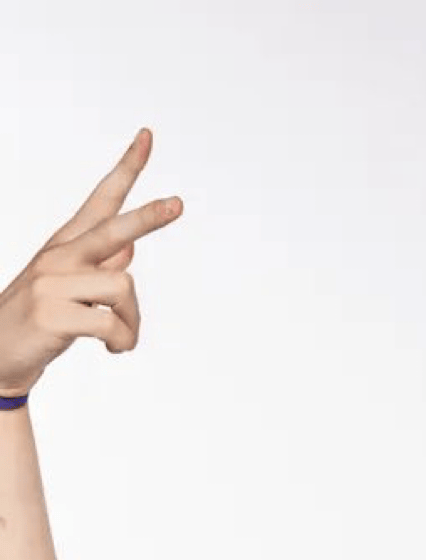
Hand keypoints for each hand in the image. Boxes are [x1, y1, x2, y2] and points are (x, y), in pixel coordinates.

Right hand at [0, 128, 181, 399]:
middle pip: (113, 229)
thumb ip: (99, 268)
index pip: (100, 200)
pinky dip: (123, 340)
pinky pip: (112, 323)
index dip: (126, 169)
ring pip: (123, 287)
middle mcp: (59, 256)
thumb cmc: (40, 322)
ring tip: (119, 339)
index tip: (147, 136)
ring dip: (132, 322)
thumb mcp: (70, 290)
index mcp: (65, 245)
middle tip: (179, 203)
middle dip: (148, 218)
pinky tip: (113, 349)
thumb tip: (129, 251)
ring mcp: (52, 283)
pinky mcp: (53, 314)